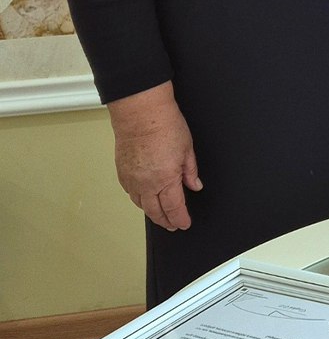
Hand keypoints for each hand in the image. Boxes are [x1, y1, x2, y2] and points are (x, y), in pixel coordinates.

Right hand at [107, 82, 202, 230]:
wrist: (141, 114)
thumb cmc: (165, 125)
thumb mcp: (187, 148)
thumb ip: (191, 171)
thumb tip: (195, 185)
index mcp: (166, 179)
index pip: (174, 207)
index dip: (180, 218)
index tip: (184, 223)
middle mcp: (146, 184)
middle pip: (156, 212)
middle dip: (166, 221)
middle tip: (173, 224)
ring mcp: (132, 180)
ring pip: (141, 205)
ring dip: (152, 212)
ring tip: (161, 215)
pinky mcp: (122, 174)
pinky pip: (131, 194)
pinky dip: (140, 200)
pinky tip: (145, 199)